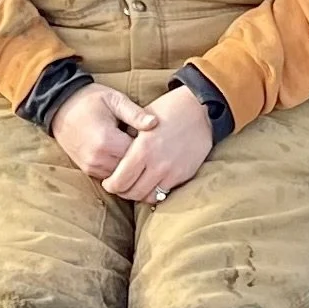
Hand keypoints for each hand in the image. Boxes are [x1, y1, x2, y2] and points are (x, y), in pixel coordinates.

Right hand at [51, 83, 156, 181]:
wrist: (60, 106)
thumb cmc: (90, 100)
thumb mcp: (115, 100)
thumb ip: (135, 113)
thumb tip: (155, 123)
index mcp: (107, 140)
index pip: (138, 154)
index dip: (149, 146)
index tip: (152, 137)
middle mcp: (98, 158)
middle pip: (131, 168)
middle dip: (141, 159)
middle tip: (147, 144)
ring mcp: (91, 166)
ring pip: (121, 175)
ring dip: (130, 166)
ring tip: (134, 148)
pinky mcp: (87, 170)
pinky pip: (110, 176)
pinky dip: (119, 168)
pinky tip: (122, 153)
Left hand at [100, 83, 214, 204]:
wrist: (200, 109)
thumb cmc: (168, 109)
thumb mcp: (142, 121)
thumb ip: (128, 140)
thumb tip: (116, 155)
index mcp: (143, 149)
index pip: (120, 181)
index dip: (111, 185)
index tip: (108, 182)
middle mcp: (157, 164)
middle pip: (132, 192)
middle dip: (122, 192)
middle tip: (119, 187)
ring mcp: (172, 172)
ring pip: (149, 197)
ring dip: (139, 194)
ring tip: (135, 186)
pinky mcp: (184, 175)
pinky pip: (165, 192)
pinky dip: (155, 191)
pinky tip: (151, 183)